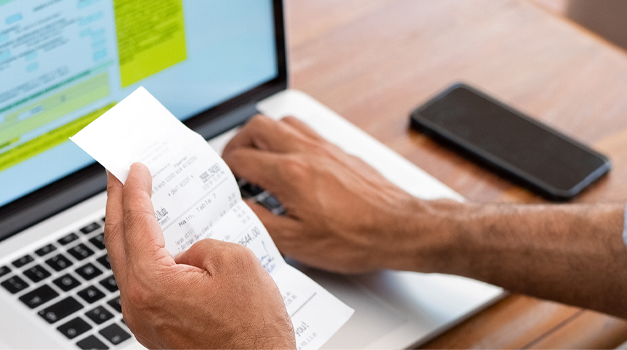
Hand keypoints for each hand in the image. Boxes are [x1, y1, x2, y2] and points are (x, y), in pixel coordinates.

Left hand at [104, 163, 293, 348]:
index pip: (135, 222)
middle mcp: (138, 304)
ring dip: (130, 231)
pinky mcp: (155, 330)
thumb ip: (202, 243)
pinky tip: (157, 244)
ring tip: (134, 204)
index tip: (133, 167)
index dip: (134, 189)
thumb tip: (187, 252)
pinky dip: (144, 257)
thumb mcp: (236, 263)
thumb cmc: (253, 335)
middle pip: (117, 241)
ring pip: (127, 264)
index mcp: (151, 283)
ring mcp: (143, 320)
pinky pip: (143, 284)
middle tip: (117, 177)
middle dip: (117, 203)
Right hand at [221, 115, 449, 273]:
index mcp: (290, 174)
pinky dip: (286, 138)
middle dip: (237, 144)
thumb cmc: (357, 238)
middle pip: (256, 128)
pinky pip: (303, 129)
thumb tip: (238, 208)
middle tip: (233, 166)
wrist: (402, 229)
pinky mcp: (338, 150)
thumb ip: (259, 221)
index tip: (224, 184)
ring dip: (262, 136)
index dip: (224, 172)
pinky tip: (289, 160)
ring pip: (281, 122)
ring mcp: (324, 147)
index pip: (240, 158)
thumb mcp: (296, 243)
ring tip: (257, 159)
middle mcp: (306, 152)